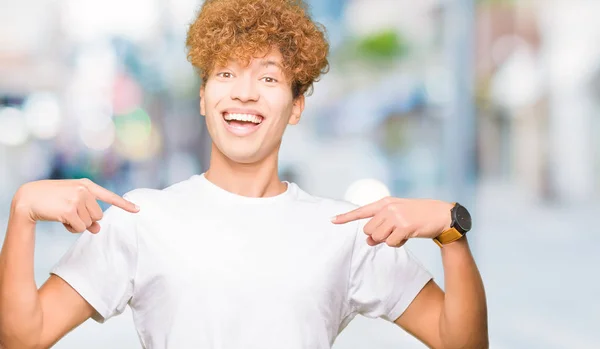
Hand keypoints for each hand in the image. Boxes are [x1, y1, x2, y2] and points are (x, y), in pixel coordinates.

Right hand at [11, 178, 138, 233]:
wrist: (28, 198)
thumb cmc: (51, 200)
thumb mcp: (71, 203)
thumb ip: (87, 213)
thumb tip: (98, 229)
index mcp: (86, 185)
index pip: (109, 196)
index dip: (124, 204)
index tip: (138, 210)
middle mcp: (84, 190)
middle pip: (98, 216)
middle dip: (86, 219)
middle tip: (69, 214)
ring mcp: (77, 199)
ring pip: (89, 223)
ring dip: (77, 224)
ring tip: (63, 214)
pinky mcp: (70, 210)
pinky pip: (80, 228)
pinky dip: (71, 228)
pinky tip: (60, 220)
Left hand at [331, 197, 453, 247]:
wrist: (442, 216)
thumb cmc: (418, 217)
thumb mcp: (398, 218)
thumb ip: (381, 227)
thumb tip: (368, 241)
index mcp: (385, 203)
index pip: (361, 211)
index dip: (345, 217)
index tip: (331, 220)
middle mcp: (388, 208)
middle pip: (369, 230)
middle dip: (379, 236)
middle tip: (394, 233)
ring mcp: (395, 216)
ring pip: (378, 238)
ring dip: (389, 240)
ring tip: (403, 232)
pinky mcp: (403, 226)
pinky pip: (391, 243)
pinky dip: (399, 243)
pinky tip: (408, 236)